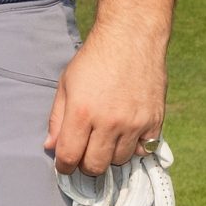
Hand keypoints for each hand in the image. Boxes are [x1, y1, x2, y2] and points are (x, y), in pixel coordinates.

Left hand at [45, 22, 165, 175]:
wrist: (131, 39)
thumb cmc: (93, 59)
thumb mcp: (66, 84)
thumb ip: (57, 118)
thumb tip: (51, 147)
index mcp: (82, 113)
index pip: (69, 156)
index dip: (64, 166)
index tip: (64, 166)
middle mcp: (109, 122)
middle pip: (95, 166)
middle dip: (85, 165)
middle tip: (83, 154)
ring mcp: (134, 124)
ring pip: (119, 160)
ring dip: (109, 155)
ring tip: (104, 138)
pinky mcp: (155, 122)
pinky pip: (143, 150)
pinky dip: (133, 148)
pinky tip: (125, 134)